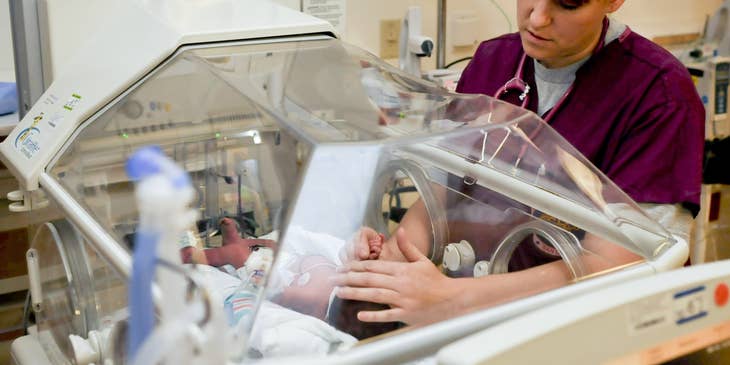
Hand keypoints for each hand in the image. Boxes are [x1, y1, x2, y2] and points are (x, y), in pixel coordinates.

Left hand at [333, 227, 465, 325]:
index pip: (374, 266)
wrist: (452, 299)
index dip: (355, 266)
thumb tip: (400, 230)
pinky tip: (360, 315)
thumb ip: (408, 247)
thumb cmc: (435, 281)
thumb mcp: (422, 261)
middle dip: (348, 278)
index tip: (342, 266)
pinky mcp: (406, 314)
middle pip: (369, 279)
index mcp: (402, 270)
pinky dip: (374, 316)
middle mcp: (400, 284)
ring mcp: (403, 299)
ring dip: (354, 293)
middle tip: (332, 278)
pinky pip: (387, 315)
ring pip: (374, 295)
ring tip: (339, 292)